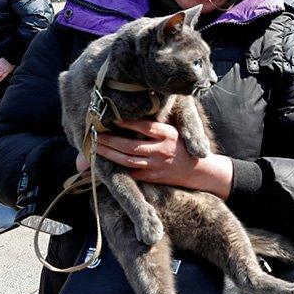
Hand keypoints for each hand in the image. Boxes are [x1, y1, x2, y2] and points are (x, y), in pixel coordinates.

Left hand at [93, 119, 231, 197]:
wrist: (198, 170)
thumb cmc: (183, 146)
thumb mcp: (174, 130)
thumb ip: (155, 125)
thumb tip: (131, 115)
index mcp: (169, 134)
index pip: (145, 126)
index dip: (128, 122)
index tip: (113, 117)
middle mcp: (162, 150)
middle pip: (131, 145)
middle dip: (110, 140)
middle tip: (95, 135)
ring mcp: (157, 165)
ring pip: (128, 160)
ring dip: (109, 154)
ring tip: (96, 147)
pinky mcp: (154, 177)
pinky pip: (132, 173)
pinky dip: (117, 168)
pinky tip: (106, 162)